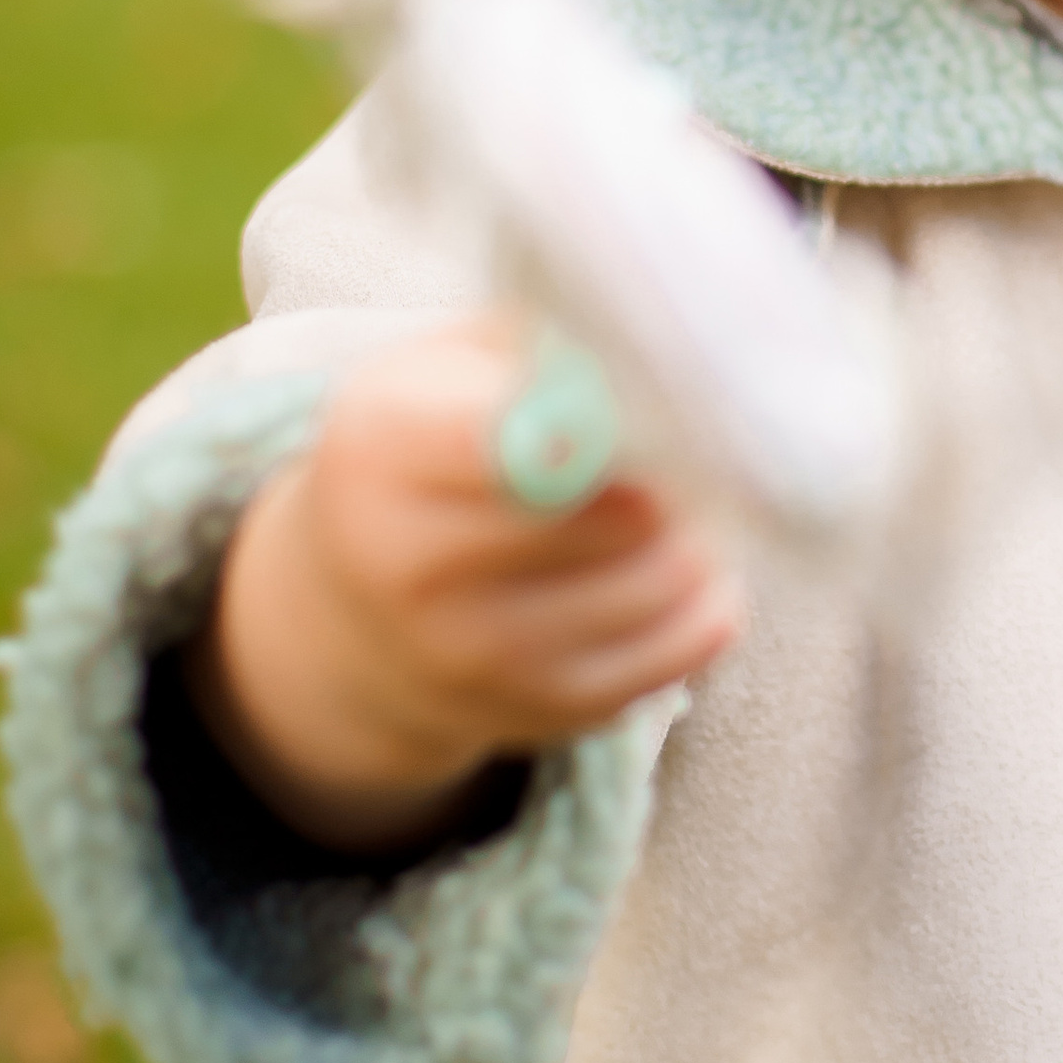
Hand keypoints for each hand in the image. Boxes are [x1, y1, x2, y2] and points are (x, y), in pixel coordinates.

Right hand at [192, 320, 743, 850]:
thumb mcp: (442, 369)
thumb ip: (539, 346)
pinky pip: (673, 659)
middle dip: (678, 471)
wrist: (357, 614)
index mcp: (383, 451)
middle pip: (612, 513)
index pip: (524, 432)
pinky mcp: (538, 716)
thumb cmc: (427, 452)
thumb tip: (656, 350)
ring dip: (701, 536)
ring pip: (656, 587)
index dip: (616, 418)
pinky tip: (687, 570)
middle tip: (699, 443)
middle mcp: (410, 567)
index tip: (656, 399)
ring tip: (692, 503)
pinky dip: (706, 607)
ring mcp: (472, 657)